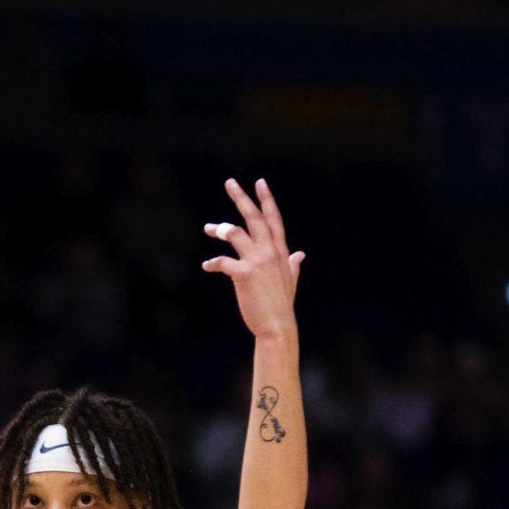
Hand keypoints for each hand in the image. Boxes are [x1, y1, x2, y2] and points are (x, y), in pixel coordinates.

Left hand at [201, 177, 302, 340]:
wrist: (277, 326)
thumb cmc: (281, 305)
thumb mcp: (290, 280)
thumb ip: (294, 264)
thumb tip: (301, 254)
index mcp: (280, 251)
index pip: (274, 219)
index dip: (266, 200)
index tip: (259, 182)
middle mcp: (270, 252)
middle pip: (254, 218)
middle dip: (241, 198)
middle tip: (230, 182)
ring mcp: (257, 261)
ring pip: (235, 233)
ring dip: (220, 228)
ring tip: (209, 228)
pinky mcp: (243, 274)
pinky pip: (222, 261)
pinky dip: (212, 262)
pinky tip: (207, 266)